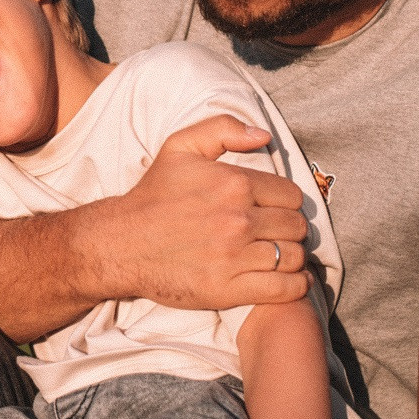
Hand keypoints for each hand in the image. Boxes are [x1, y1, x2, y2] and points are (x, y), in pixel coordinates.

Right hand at [84, 115, 310, 309]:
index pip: (292, 195)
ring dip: (292, 256)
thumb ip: (223, 129)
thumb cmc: (154, 195)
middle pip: (296, 226)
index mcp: (234, 184)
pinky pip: (285, 289)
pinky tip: (287, 279)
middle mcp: (239, 220)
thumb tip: (264, 135)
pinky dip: (294, 285)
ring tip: (278, 254)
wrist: (121, 243)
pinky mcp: (229, 289)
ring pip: (294, 257)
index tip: (273, 208)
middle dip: (290, 228)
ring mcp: (235, 257)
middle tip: (275, 231)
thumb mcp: (179, 147)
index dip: (286, 201)